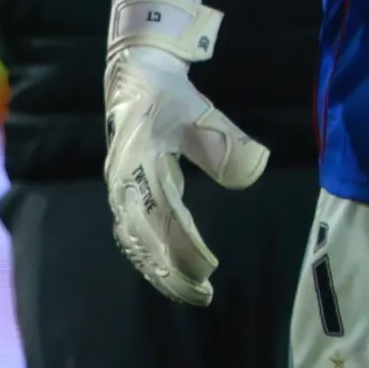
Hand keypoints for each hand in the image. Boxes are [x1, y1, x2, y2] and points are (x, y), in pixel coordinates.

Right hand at [105, 0, 267, 303]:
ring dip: (156, 267)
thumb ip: (224, 143)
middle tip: (203, 294)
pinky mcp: (120, 188)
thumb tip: (250, 174)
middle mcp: (124, 181)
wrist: (132, 73)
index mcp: (140, 165)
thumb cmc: (168, 94)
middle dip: (171, 269)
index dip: (186, 247)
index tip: (211, 269)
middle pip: (143, 237)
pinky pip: (128, 230)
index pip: (164, 217)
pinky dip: (143, 253)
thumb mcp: (199, 111)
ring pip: (133, 238)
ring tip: (185, 290)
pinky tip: (159, 268)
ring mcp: (118, 186)